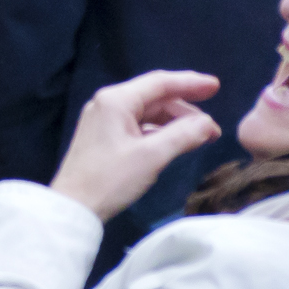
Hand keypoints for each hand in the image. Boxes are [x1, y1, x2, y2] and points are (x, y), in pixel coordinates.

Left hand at [48, 70, 220, 220]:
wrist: (73, 206)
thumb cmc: (110, 179)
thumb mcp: (151, 157)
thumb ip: (182, 136)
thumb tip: (208, 124)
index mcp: (116, 100)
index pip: (160, 83)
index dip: (190, 83)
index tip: (216, 87)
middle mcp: (108, 103)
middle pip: (154, 98)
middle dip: (185, 111)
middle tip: (213, 129)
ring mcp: (104, 120)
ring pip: (147, 113)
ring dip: (174, 123)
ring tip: (200, 138)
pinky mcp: (104, 136)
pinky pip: (138, 126)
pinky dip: (159, 133)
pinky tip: (176, 143)